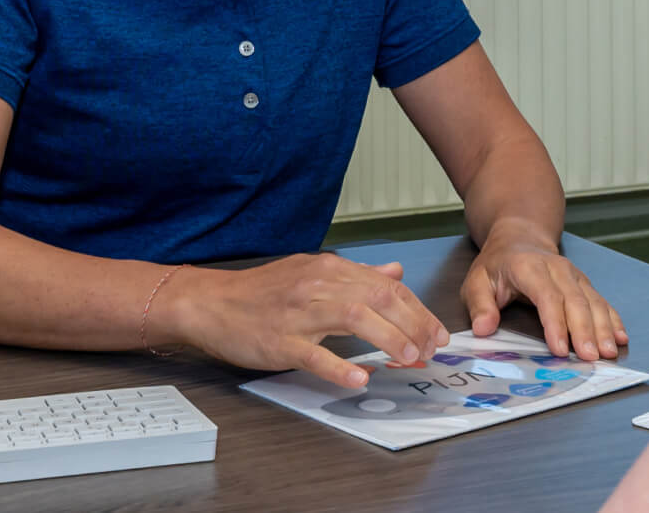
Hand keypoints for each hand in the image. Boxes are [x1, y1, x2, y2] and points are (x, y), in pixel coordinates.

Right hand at [161, 254, 449, 387]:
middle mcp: (319, 284)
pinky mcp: (280, 340)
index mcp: (330, 269)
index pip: (386, 284)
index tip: (436, 331)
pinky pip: (314, 353)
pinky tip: (360, 379)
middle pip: (378, 297)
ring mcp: (299, 312)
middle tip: (431, 348)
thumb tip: (395, 271)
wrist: (213, 302)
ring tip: (409, 357)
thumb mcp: (313, 273)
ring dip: (387, 338)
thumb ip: (356, 274)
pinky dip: (339, 366)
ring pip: (353, 317)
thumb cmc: (264, 292)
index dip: (417, 308)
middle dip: (413, 323)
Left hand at [461, 225, 628, 360]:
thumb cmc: (498, 264)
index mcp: (528, 268)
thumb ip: (480, 305)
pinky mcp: (584, 283)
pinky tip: (620, 337)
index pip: (546, 296)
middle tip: (590, 358)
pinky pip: (601, 301)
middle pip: (575, 301)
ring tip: (608, 352)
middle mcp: (557, 269)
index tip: (559, 349)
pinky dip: (613, 319)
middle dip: (584, 331)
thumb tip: (484, 329)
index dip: (555, 323)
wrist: (519, 237)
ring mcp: (574, 275)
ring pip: (593, 301)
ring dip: (603, 327)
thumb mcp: (477, 280)